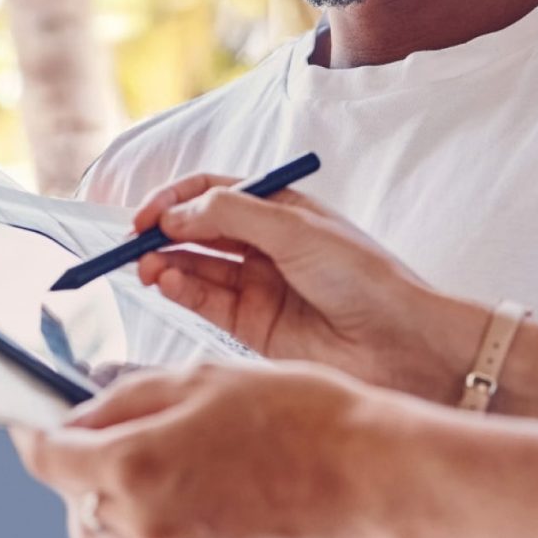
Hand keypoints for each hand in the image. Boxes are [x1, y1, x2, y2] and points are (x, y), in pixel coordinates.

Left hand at [12, 362, 414, 537]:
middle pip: (68, 504)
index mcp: (133, 466)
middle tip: (89, 441)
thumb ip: (126, 397)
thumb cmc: (302, 417)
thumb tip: (83, 412)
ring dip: (91, 515)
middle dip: (68, 471)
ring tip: (117, 480)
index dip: (30, 433)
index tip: (29, 423)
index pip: (47, 457)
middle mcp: (144, 523)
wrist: (370, 472)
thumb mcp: (200, 376)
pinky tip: (153, 517)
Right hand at [129, 173, 483, 402]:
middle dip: (162, 233)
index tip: (145, 214)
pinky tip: (169, 284)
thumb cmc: (365, 279)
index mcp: (281, 211)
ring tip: (147, 267)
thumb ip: (231, 215)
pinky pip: (205, 302)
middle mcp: (265, 246)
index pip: (212, 193)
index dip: (175, 199)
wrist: (403, 345)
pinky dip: (181, 291)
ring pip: (196, 267)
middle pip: (197, 230)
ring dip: (166, 263)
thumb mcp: (295, 230)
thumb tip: (174, 213)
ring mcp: (257, 286)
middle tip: (134, 243)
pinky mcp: (252, 326)